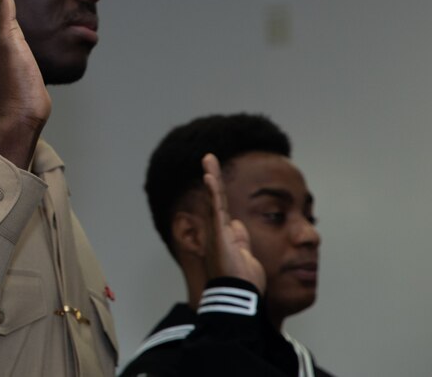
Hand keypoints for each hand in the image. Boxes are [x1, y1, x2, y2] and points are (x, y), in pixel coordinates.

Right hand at [202, 153, 265, 292]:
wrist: (238, 296)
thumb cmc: (243, 282)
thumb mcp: (246, 256)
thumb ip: (241, 240)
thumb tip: (237, 224)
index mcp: (225, 237)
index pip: (221, 209)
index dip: (217, 192)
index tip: (214, 177)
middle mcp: (218, 232)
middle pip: (215, 199)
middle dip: (212, 178)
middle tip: (209, 158)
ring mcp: (217, 232)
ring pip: (215, 199)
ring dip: (212, 177)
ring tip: (209, 158)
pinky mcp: (219, 234)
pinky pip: (216, 209)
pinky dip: (212, 192)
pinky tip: (209, 176)